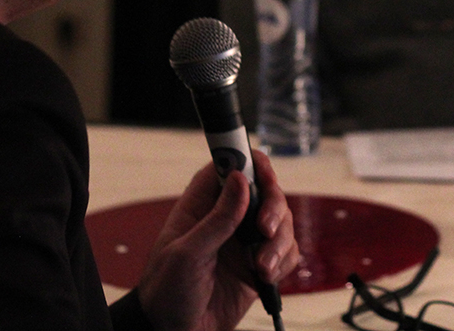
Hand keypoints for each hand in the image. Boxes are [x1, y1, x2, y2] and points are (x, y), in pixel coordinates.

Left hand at [135, 150, 298, 330]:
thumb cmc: (167, 291)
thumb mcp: (187, 253)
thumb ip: (217, 219)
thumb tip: (239, 179)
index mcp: (202, 204)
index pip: (231, 165)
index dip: (251, 163)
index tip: (264, 176)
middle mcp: (227, 217)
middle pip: (266, 191)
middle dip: (273, 207)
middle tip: (265, 228)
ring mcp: (245, 241)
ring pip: (281, 221)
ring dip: (279, 242)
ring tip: (261, 266)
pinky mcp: (259, 265)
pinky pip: (286, 252)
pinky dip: (283, 262)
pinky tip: (265, 276)